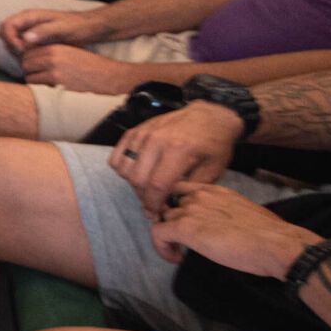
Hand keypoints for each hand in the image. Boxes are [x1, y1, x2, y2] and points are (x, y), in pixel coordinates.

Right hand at [0, 7, 111, 55]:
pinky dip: (24, 56)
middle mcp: (26, 23)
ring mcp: (30, 32)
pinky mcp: (35, 41)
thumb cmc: (78, 26)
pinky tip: (36, 62)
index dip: (10, 40)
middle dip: (12, 47)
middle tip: (27, 57)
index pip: (7, 26)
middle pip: (5, 34)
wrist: (90, 28)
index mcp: (30, 16)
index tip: (23, 51)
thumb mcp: (63, 28)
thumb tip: (26, 38)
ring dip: (17, 53)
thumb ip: (44, 31)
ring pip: (11, 43)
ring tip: (32, 60)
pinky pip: (21, 48)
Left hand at [20, 44, 142, 94]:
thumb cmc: (91, 67)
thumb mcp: (71, 53)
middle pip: (26, 64)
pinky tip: (52, 92)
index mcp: (55, 48)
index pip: (28, 52)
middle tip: (40, 78)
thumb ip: (52, 54)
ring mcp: (55, 71)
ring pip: (29, 78)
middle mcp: (52, 57)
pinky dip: (41, 92)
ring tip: (47, 86)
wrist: (111, 78)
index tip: (36, 68)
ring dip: (35, 83)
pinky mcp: (58, 85)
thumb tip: (32, 59)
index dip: (30, 61)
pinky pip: (38, 89)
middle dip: (30, 72)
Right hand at [112, 101, 245, 217]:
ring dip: (133, 184)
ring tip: (147, 187)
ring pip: (124, 169)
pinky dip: (122, 169)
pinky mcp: (135, 131)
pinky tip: (137, 172)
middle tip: (155, 202)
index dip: (154, 204)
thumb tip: (168, 203)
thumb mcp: (212, 170)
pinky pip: (116, 156)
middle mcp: (156, 140)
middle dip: (144, 197)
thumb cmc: (214, 144)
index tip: (157, 214)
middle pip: (137, 179)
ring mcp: (143, 134)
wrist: (209, 116)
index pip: (156, 185)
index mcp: (178, 151)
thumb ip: (188, 188)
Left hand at [150, 182, 319, 271]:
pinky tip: (175, 258)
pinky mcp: (185, 228)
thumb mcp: (245, 213)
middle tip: (181, 241)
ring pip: (161, 218)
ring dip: (167, 235)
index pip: (182, 188)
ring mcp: (191, 210)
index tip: (182, 221)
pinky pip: (157, 234)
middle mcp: (199, 196)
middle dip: (171, 222)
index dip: (176, 204)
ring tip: (180, 251)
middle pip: (170, 205)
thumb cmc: (270, 234)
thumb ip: (227, 212)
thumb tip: (225, 225)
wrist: (277, 244)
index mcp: (215, 190)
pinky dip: (161, 247)